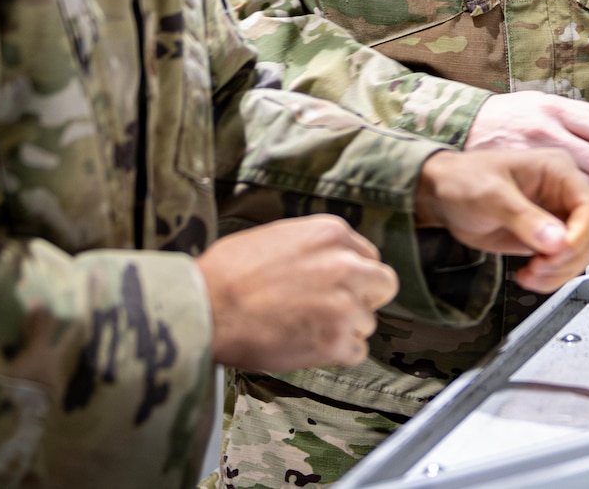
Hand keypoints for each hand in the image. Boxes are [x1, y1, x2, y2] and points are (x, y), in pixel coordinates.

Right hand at [196, 215, 398, 370]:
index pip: (369, 257)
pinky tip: (307, 347)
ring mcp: (344, 304)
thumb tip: (331, 261)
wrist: (205, 308)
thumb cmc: (229, 272)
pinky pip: (357, 352)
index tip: (334, 287)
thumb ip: (315, 247)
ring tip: (306, 329)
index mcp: (332, 234)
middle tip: (332, 310)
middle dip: (363, 299)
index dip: (353, 275)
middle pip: (383, 286)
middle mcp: (347, 265)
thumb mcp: (278, 237)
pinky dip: (335, 355)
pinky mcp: (336, 341)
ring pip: (368, 322)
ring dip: (344, 329)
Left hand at [416, 148, 588, 293]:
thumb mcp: (492, 195)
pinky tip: (529, 275)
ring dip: (562, 271)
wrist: (443, 196)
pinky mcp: (546, 237)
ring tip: (532, 274)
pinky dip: (552, 276)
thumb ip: (524, 218)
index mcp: (558, 169)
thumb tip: (556, 240)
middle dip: (570, 257)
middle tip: (542, 267)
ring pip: (582, 251)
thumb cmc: (463, 180)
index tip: (560, 251)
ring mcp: (556, 216)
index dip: (581, 232)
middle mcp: (563, 192)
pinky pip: (564, 262)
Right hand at [465, 90, 588, 207]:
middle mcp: (550, 132)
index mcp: (559, 110)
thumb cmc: (505, 119)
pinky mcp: (520, 183)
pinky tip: (576, 213)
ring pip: (581, 184)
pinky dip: (571, 210)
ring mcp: (534, 157)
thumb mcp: (547, 103)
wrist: (458, 136)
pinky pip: (555, 203)